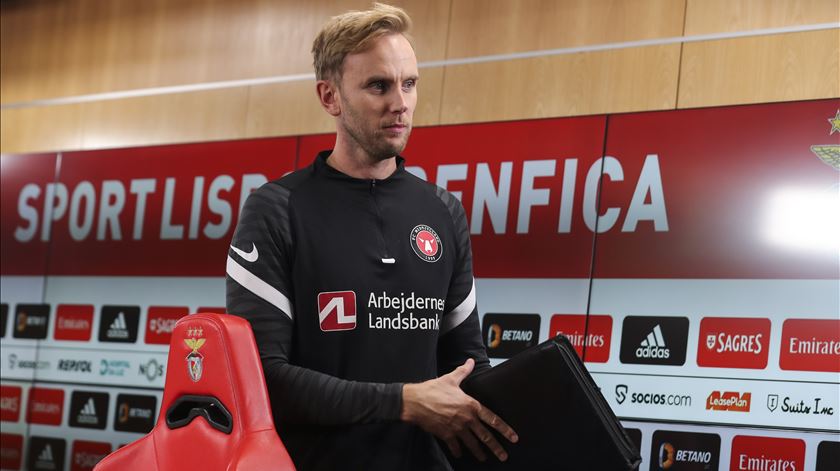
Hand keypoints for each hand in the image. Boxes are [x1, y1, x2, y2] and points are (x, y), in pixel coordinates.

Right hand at [400, 358, 518, 461]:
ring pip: (472, 444)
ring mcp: (456, 428)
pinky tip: (459, 454)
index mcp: (471, 405)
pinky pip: (454, 446)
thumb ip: (463, 371)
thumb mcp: (451, 379)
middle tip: (503, 456)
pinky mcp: (445, 435)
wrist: (415, 401)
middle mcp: (466, 419)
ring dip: (479, 452)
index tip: (513, 437)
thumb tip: (470, 362)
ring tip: (484, 458)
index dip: (505, 429)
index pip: (492, 419)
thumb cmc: (432, 389)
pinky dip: (457, 451)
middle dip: (496, 448)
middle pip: (485, 436)